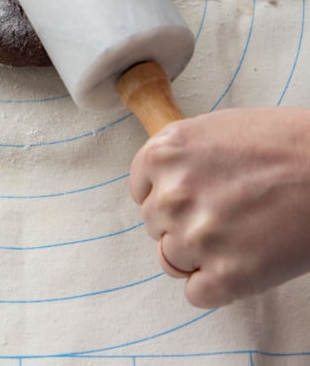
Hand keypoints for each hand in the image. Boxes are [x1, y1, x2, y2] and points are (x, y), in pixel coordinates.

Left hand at [129, 107, 309, 307]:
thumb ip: (182, 156)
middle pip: (155, 225)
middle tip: (219, 215)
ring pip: (172, 260)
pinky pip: (196, 293)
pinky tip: (238, 264)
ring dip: (196, 255)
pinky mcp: (227, 276)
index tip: (184, 199)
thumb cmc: (284, 142)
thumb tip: (165, 180)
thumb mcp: (216, 129)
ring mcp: (198, 237)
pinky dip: (214, 285)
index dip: (163, 195)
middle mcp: (173, 194)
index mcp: (166, 152)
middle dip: (181, 222)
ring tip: (232, 237)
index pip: (139, 188)